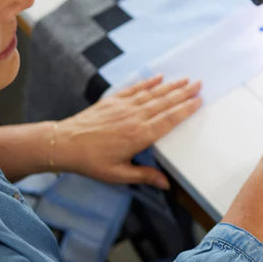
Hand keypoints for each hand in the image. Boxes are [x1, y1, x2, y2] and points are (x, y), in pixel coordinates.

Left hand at [54, 76, 201, 188]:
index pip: (169, 120)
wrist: (63, 144)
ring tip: (186, 79)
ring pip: (153, 94)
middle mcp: (135, 118)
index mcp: (140, 136)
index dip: (185, 110)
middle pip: (164, 103)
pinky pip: (135, 88)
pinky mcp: (113, 100)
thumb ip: (144, 176)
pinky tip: (159, 77)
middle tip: (199, 84)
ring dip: (171, 86)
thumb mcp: (118, 175)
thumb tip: (166, 184)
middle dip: (183, 93)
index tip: (199, 101)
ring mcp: (124, 106)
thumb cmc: (91, 162)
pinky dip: (148, 82)